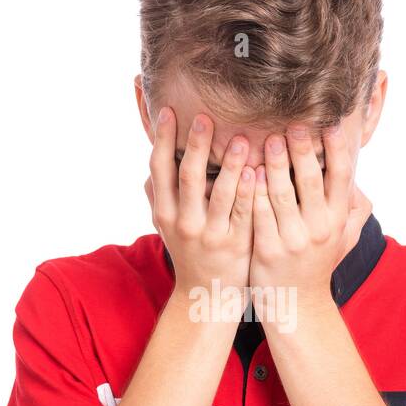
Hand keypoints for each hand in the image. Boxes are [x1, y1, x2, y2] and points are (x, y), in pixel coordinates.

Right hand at [146, 108, 254, 306]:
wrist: (207, 295)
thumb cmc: (189, 251)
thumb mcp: (166, 225)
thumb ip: (158, 195)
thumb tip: (150, 164)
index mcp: (164, 212)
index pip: (159, 168)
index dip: (162, 139)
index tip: (168, 110)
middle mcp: (184, 222)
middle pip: (187, 177)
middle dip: (195, 144)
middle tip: (204, 116)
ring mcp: (211, 235)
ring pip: (219, 194)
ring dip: (229, 164)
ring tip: (240, 138)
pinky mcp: (236, 245)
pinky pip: (243, 214)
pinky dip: (248, 192)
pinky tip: (255, 172)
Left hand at [249, 122, 352, 324]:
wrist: (296, 303)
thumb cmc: (317, 262)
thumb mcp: (344, 238)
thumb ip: (353, 209)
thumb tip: (358, 179)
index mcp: (337, 219)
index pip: (340, 177)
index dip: (336, 150)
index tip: (328, 126)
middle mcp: (319, 229)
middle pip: (311, 180)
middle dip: (302, 150)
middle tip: (293, 126)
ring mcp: (293, 240)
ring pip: (282, 194)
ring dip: (276, 165)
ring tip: (268, 141)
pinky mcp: (267, 250)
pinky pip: (259, 215)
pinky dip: (254, 192)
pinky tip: (248, 172)